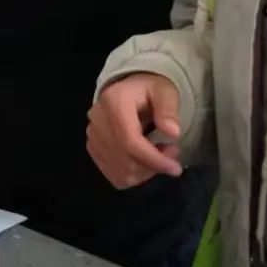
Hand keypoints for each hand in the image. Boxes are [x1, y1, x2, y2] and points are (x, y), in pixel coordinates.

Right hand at [87, 73, 182, 188]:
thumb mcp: (165, 92)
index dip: (153, 159)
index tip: (174, 167)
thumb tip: (172, 133)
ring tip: (159, 154)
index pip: (129, 140)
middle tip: (172, 152)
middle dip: (153, 165)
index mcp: (114, 101)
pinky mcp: (93, 149)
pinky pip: (114, 175)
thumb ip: (168, 110)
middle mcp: (97, 119)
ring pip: (119, 172)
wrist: (129, 90)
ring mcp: (92, 136)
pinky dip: (134, 175)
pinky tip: (145, 162)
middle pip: (124, 159)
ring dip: (145, 171)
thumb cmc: (149, 90)